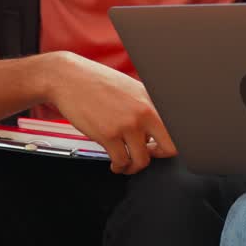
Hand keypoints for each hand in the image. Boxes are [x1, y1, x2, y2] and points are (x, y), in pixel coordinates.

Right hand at [45, 52, 176, 175]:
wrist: (69, 78)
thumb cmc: (97, 83)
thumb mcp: (130, 89)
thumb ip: (144, 107)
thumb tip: (153, 131)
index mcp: (151, 99)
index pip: (176, 128)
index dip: (169, 141)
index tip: (157, 145)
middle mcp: (144, 111)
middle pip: (169, 148)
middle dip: (158, 156)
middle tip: (146, 155)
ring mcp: (127, 124)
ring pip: (142, 160)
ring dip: (133, 166)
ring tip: (126, 162)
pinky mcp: (108, 135)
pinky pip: (121, 161)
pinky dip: (119, 166)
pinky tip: (115, 163)